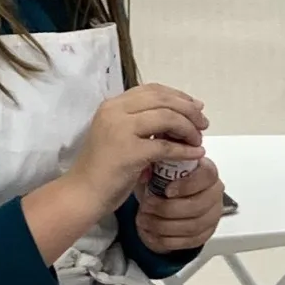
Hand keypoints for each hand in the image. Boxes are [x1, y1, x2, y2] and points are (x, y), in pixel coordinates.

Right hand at [64, 85, 206, 223]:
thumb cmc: (101, 169)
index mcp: (112, 105)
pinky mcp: (129, 151)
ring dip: (189, 127)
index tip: (195, 107)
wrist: (82, 193)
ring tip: (199, 139)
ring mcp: (121, 129)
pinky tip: (196, 154)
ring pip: (167, 118)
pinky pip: (166, 146)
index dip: (177, 96)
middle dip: (188, 109)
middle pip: (163, 100)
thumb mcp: (119, 137)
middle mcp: (115, 111)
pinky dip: (185, 150)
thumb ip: (142, 125)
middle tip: (203, 123)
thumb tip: (178, 120)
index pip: (152, 90)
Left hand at [134, 157, 226, 258]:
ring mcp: (212, 215)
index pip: (206, 176)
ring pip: (192, 226)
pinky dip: (166, 239)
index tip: (167, 190)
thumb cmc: (165, 181)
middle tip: (147, 206)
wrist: (165, 202)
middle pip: (198, 206)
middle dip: (167, 209)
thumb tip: (148, 160)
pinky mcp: (206, 233)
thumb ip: (158, 162)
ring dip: (163, 225)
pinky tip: (151, 232)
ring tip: (143, 219)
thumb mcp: (159, 167)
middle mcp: (214, 193)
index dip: (187, 185)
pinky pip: (188, 241)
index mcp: (207, 172)